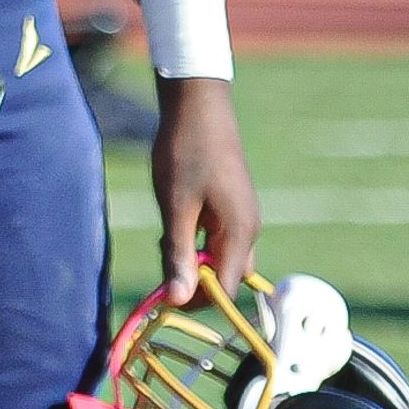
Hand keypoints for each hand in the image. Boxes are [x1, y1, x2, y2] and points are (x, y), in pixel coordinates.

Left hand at [151, 76, 258, 302]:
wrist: (197, 108)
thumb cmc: (184, 154)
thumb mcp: (175, 207)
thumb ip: (178, 254)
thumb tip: (180, 299)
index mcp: (241, 233)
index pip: (227, 288)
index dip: (196, 300)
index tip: (162, 297)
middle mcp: (249, 230)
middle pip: (225, 276)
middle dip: (192, 280)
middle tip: (160, 260)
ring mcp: (242, 217)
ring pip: (220, 257)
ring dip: (191, 259)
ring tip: (163, 237)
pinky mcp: (231, 207)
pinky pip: (217, 239)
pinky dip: (194, 241)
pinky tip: (172, 223)